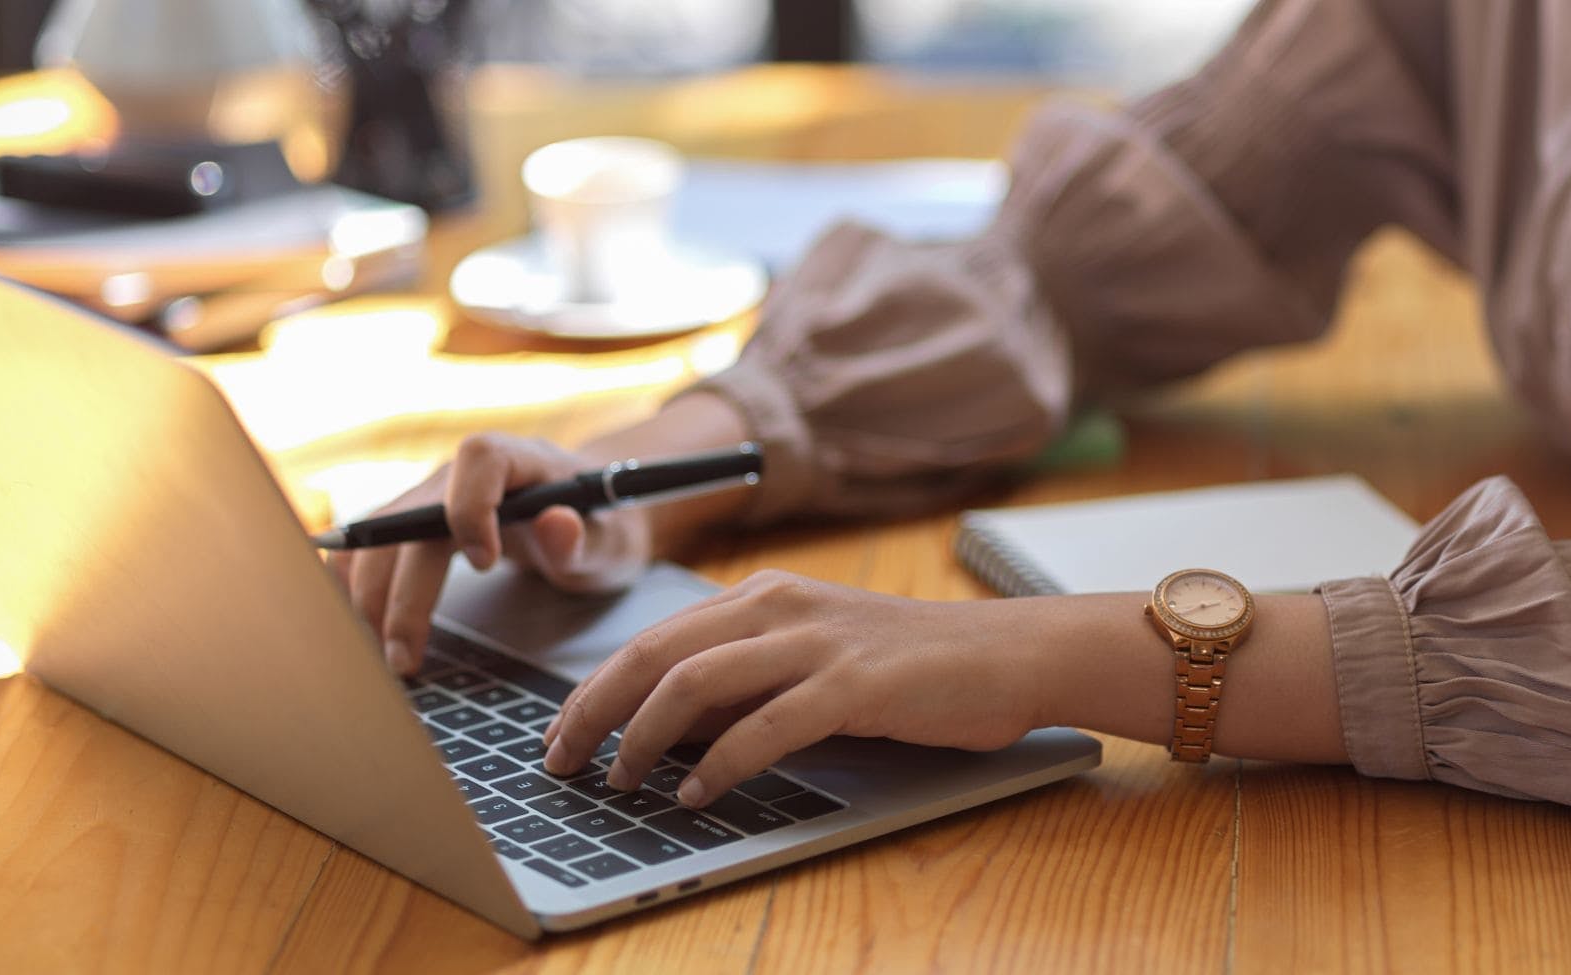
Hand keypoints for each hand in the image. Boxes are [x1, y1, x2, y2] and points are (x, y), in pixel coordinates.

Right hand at [331, 432, 651, 674]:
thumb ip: (585, 539)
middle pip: (414, 517)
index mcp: (520, 459)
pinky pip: (371, 547)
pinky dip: (357, 586)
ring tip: (384, 657)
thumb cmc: (601, 527)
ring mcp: (431, 496)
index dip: (472, 506)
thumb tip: (558, 523)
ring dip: (370, 597)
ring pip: (379, 536)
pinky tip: (358, 628)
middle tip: (407, 656)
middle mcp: (463, 472)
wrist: (589, 518)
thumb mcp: (611, 540)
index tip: (486, 562)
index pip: (480, 458)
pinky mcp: (413, 524)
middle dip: (402, 590)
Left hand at [540, 570, 1042, 807]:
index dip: (595, 688)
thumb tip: (669, 730)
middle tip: (563, 761)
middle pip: (656, 655)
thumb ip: (747, 683)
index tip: (562, 734)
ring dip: (645, 738)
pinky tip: (698, 795)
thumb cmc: (911, 666)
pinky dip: (719, 765)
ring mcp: (816, 641)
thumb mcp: (814, 658)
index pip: (653, 639)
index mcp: (764, 596)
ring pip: (696, 683)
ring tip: (623, 782)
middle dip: (596, 712)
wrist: (1008, 654)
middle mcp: (779, 606)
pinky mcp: (854, 683)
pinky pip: (765, 726)